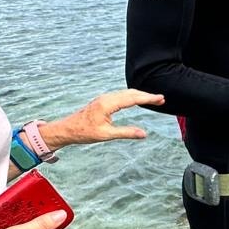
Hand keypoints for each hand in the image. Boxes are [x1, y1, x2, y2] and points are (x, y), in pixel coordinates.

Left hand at [43, 89, 163, 148]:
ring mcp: (104, 99)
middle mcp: (106, 98)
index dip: (148, 98)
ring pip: (125, 93)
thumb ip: (126, 133)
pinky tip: (135, 99)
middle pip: (131, 93)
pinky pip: (120, 95)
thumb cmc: (84, 132)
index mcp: (108, 104)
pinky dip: (131, 96)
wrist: (67, 129)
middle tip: (161, 99)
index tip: (160, 98)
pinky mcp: (102, 101)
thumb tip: (144, 134)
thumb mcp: (106, 135)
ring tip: (152, 99)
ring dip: (139, 95)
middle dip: (146, 95)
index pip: (133, 99)